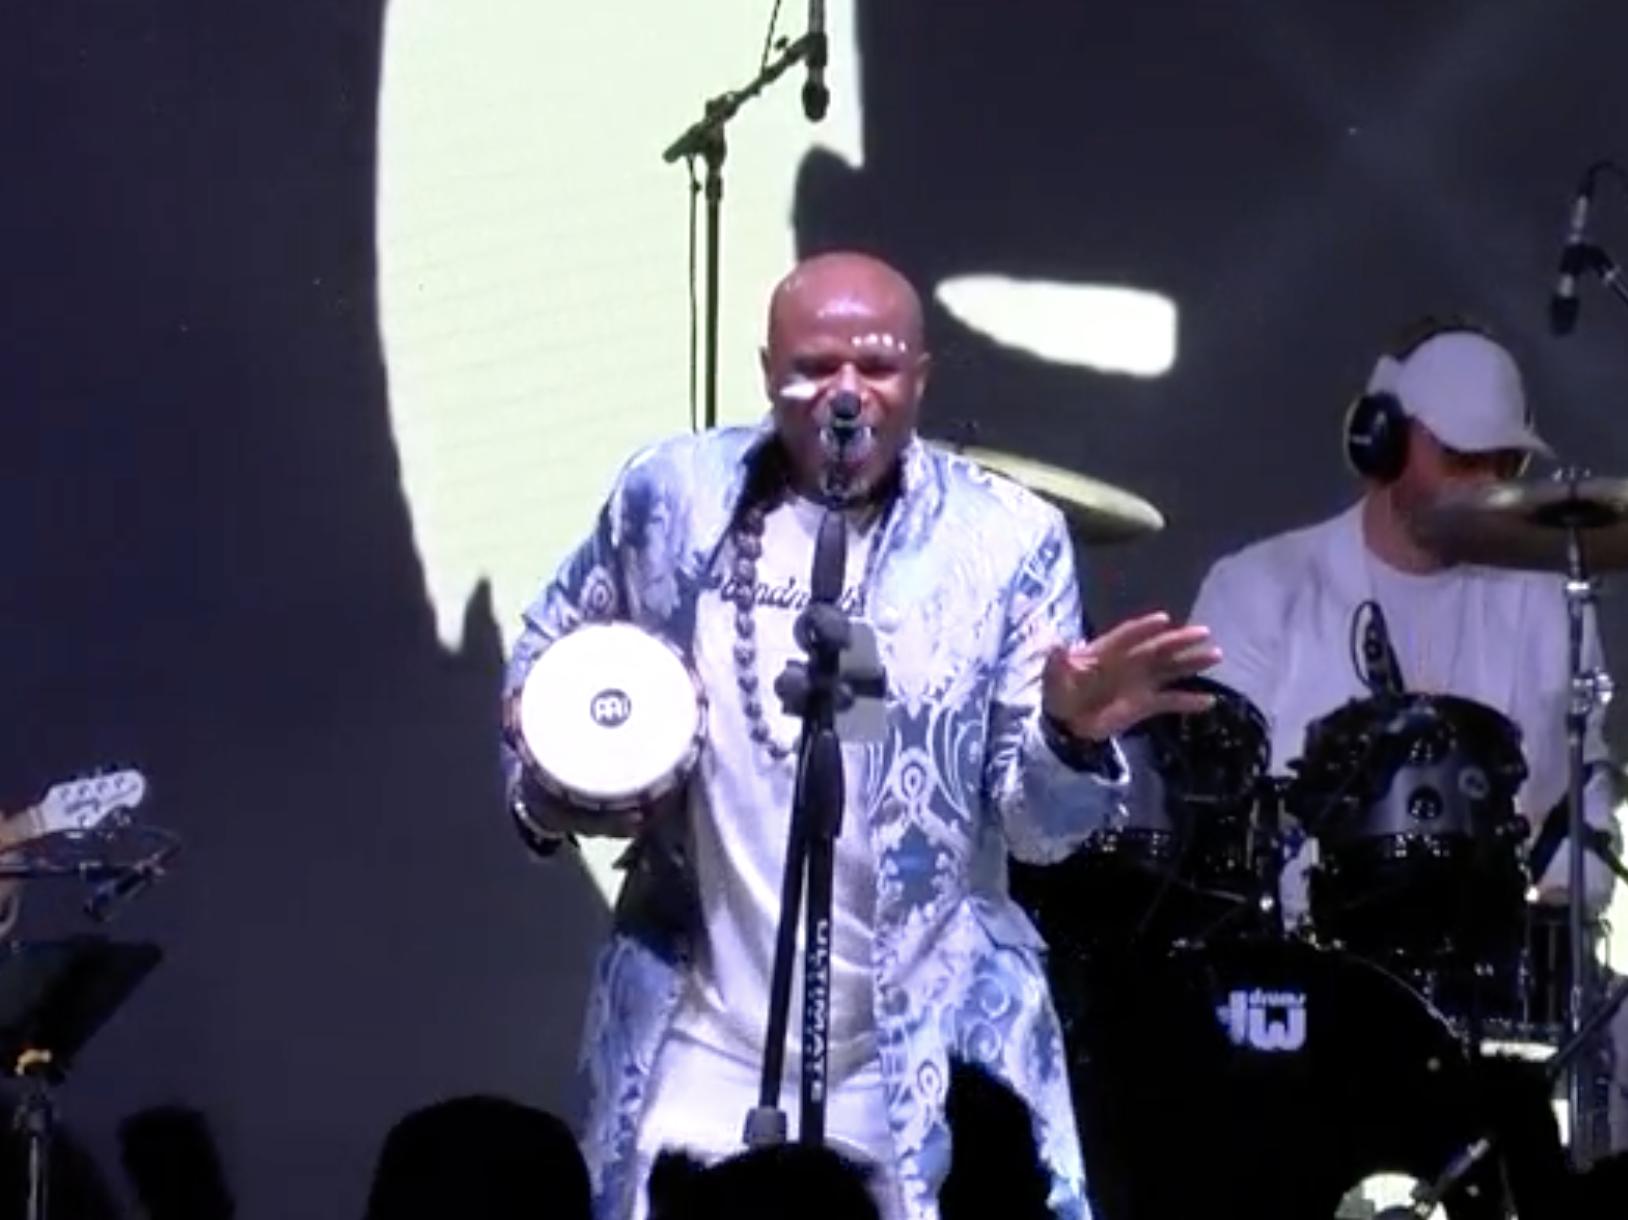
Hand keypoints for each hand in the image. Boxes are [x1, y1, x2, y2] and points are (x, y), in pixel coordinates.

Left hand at [1042, 611, 1221, 740]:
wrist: (1067, 724)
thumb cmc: (1059, 694)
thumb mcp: (1053, 678)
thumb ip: (1057, 662)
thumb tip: (1054, 643)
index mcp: (1106, 651)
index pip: (1128, 636)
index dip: (1144, 628)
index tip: (1164, 620)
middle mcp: (1128, 662)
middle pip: (1157, 648)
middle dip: (1179, 640)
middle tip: (1203, 632)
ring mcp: (1139, 682)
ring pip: (1170, 668)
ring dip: (1192, 662)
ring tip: (1215, 655)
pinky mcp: (1145, 703)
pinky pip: (1171, 700)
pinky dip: (1188, 701)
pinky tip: (1208, 701)